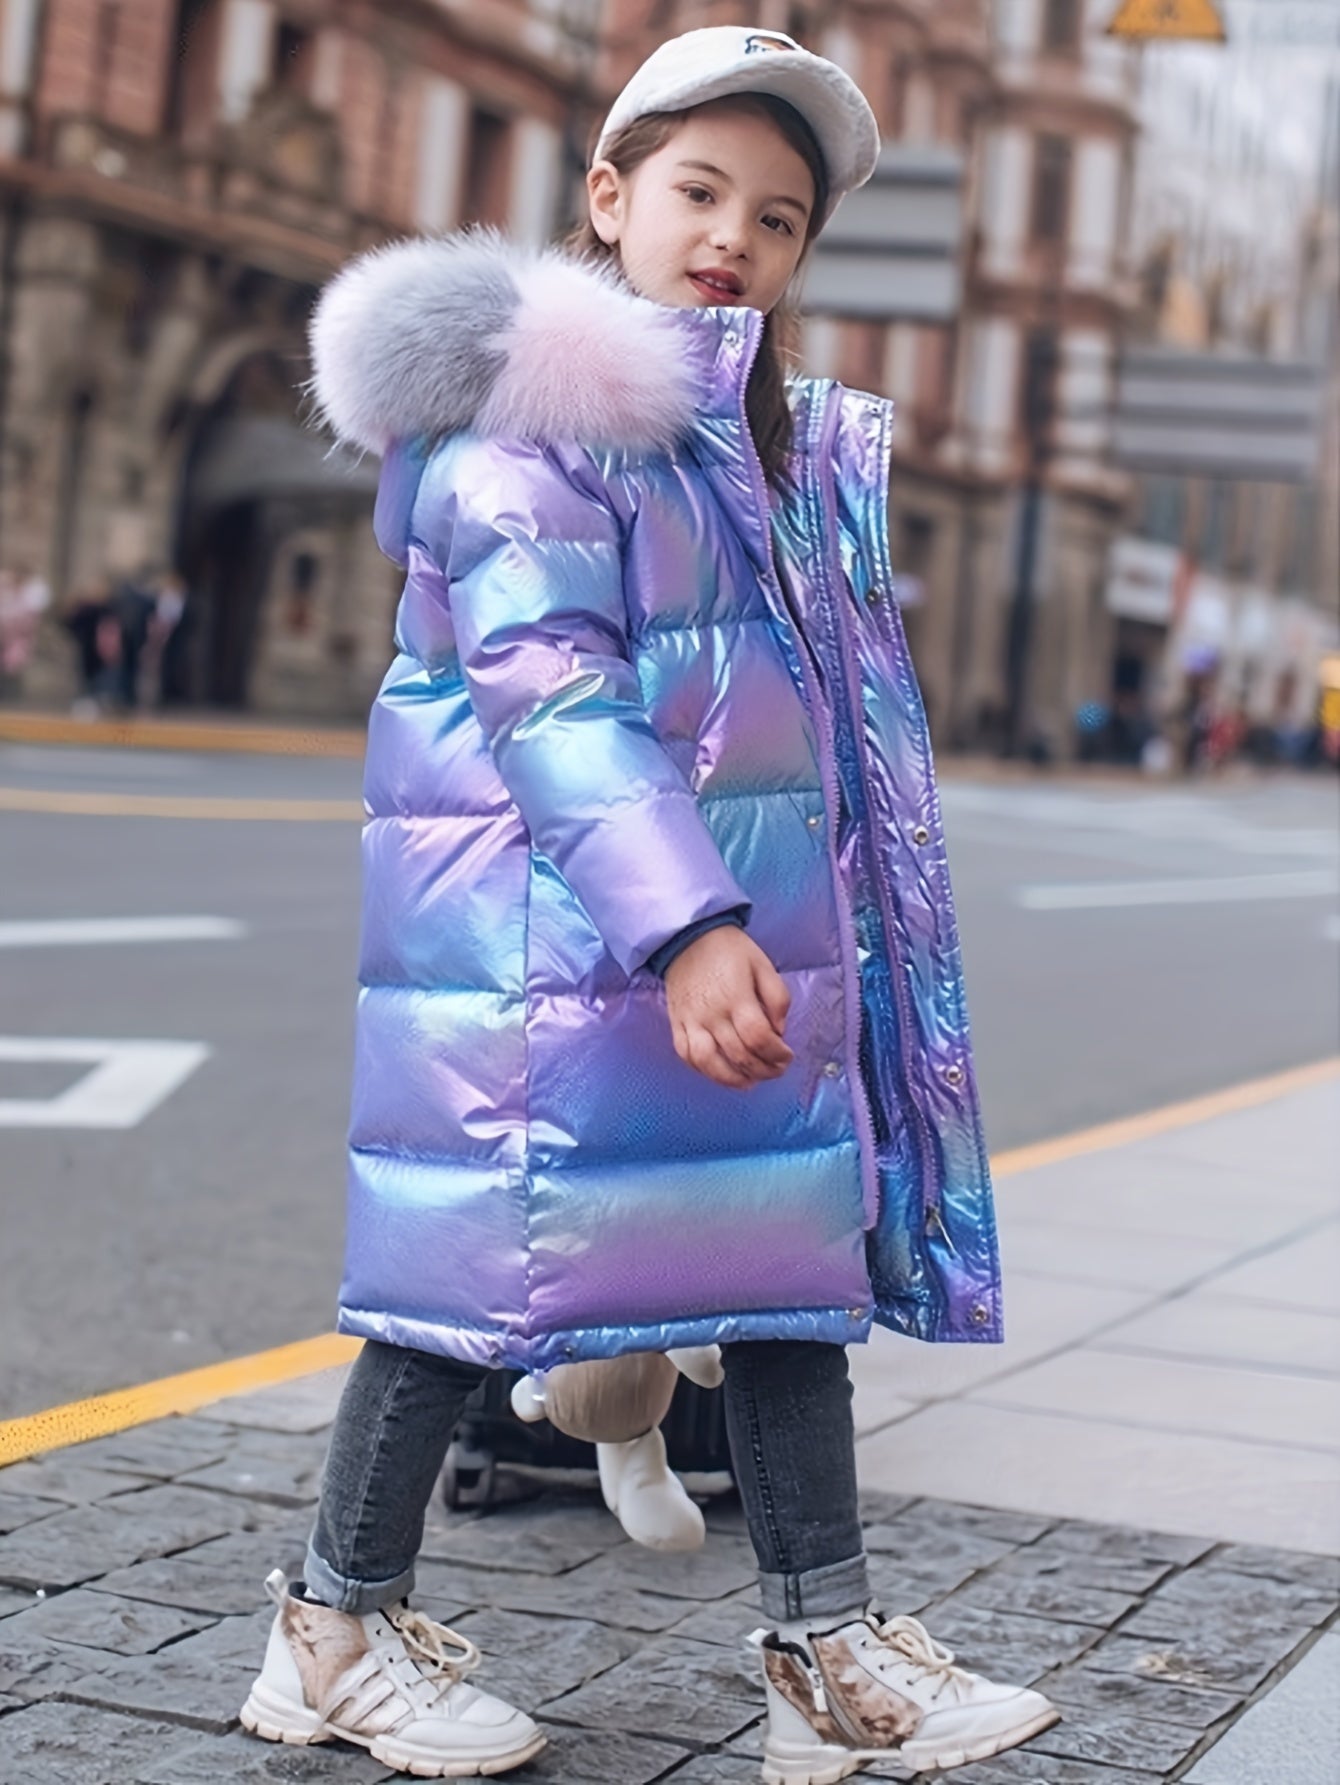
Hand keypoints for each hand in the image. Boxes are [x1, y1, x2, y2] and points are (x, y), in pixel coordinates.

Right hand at [664, 926, 792, 1089]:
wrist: (687, 937)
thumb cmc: (729, 950)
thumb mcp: (763, 965)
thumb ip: (777, 998)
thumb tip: (779, 1031)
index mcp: (737, 997)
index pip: (759, 1038)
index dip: (777, 1054)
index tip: (787, 1056)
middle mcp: (712, 1014)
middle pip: (739, 1055)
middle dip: (763, 1070)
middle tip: (776, 1070)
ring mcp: (691, 1021)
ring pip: (710, 1063)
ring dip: (733, 1079)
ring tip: (750, 1080)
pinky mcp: (677, 1024)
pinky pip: (686, 1055)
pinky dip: (704, 1070)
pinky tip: (722, 1072)